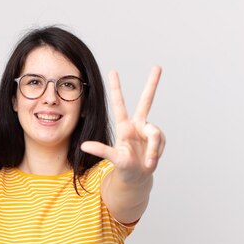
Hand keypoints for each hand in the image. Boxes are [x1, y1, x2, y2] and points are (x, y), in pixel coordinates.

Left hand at [81, 67, 164, 182]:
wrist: (138, 177)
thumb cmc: (124, 166)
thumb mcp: (113, 158)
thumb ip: (101, 150)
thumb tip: (84, 145)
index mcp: (124, 126)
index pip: (119, 104)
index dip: (117, 88)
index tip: (113, 71)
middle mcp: (138, 125)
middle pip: (146, 101)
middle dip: (152, 84)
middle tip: (158, 66)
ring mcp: (149, 131)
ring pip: (155, 134)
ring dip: (152, 150)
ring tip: (148, 163)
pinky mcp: (158, 139)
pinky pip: (159, 143)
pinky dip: (155, 154)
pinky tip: (151, 161)